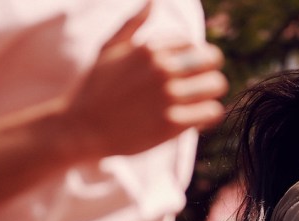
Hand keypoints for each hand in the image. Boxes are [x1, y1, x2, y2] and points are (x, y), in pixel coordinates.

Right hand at [64, 1, 227, 159]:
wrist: (81, 129)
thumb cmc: (94, 88)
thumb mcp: (108, 49)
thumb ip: (133, 24)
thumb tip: (153, 1)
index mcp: (149, 48)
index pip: (193, 43)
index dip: (190, 57)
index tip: (181, 72)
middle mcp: (161, 68)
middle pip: (212, 60)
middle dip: (207, 71)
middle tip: (197, 86)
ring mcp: (168, 96)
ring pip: (216, 85)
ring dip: (209, 94)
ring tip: (197, 103)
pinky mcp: (172, 123)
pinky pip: (212, 112)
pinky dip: (208, 116)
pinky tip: (196, 120)